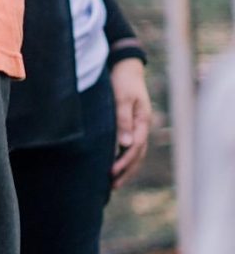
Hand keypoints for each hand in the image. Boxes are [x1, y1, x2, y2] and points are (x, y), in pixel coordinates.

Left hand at [112, 59, 153, 186]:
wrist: (126, 67)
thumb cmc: (122, 81)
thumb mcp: (122, 98)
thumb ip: (123, 120)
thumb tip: (125, 145)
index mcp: (142, 122)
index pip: (134, 148)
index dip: (124, 162)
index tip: (111, 173)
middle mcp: (142, 126)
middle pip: (137, 155)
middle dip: (126, 171)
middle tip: (112, 186)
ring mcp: (138, 126)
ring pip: (134, 152)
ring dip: (126, 168)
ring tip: (114, 182)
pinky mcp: (131, 124)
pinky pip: (129, 145)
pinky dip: (124, 157)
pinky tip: (114, 164)